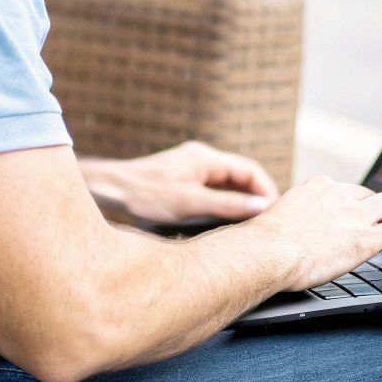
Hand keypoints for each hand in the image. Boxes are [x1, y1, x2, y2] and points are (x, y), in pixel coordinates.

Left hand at [80, 140, 279, 224]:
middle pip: (240, 176)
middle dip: (255, 197)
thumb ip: (227, 205)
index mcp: (206, 158)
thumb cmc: (143, 195)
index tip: (275, 211)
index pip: (250, 170)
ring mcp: (189, 167)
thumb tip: (262, 206)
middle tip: (266, 220)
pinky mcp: (179, 179)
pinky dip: (221, 202)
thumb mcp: (189, 204)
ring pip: (225, 183)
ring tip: (248, 223)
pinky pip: (210, 188)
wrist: (106, 190)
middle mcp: (200, 158)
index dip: (266, 190)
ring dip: (238, 200)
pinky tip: (220, 221)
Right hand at [251, 176, 381, 291]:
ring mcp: (355, 215)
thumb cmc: (260, 246)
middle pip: (374, 195)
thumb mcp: (277, 221)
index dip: (356, 207)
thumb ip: (289, 223)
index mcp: (318, 189)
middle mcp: (340, 195)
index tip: (356, 220)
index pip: (347, 192)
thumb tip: (280, 238)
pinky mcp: (366, 238)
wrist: (265, 252)